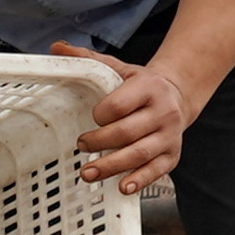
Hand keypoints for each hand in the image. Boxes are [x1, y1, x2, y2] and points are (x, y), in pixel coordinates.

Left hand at [53, 43, 193, 194]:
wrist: (178, 95)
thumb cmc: (141, 84)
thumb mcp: (119, 67)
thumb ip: (89, 59)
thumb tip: (56, 47)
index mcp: (148, 87)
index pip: (120, 105)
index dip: (101, 114)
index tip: (92, 118)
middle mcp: (163, 112)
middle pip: (127, 132)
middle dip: (100, 142)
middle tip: (82, 146)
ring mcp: (169, 135)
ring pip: (139, 154)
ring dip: (112, 166)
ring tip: (88, 173)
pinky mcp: (173, 154)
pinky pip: (156, 170)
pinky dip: (139, 181)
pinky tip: (122, 187)